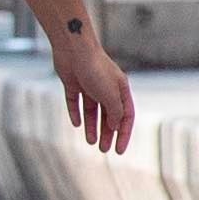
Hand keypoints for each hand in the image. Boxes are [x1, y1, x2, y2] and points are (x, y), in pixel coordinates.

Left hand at [53, 27, 134, 154]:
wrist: (74, 49)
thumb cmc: (96, 70)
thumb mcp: (110, 95)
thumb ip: (114, 112)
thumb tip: (115, 126)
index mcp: (121, 90)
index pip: (126, 116)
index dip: (124, 134)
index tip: (119, 150)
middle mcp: (106, 88)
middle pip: (109, 115)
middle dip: (107, 133)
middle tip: (103, 150)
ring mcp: (89, 86)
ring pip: (92, 111)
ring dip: (92, 127)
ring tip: (91, 142)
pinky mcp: (73, 84)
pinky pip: (76, 102)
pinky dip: (76, 113)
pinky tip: (77, 125)